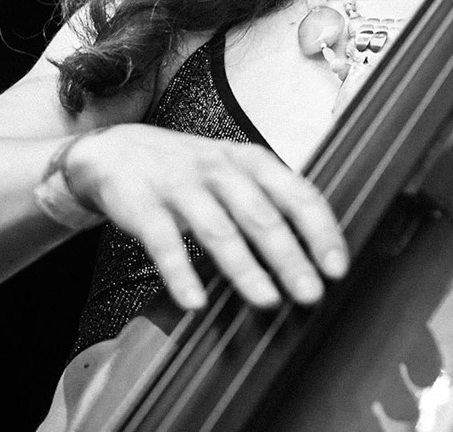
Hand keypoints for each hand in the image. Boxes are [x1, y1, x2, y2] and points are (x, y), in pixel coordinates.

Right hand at [65, 123, 348, 312]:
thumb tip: (315, 250)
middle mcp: (220, 169)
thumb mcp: (236, 172)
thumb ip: (271, 201)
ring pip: (218, 229)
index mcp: (251, 161)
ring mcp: (181, 186)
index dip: (321, 230)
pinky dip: (180, 273)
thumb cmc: (190, 170)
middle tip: (311, 293)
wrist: (116, 150)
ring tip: (267, 300)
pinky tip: (194, 301)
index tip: (337, 266)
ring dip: (245, 267)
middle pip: (261, 214)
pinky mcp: (144, 206)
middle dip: (289, 256)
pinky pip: (163, 242)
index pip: (297, 193)